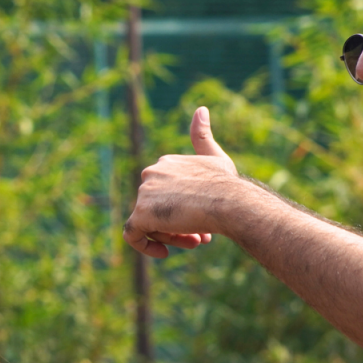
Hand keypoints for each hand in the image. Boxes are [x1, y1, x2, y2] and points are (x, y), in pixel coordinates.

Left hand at [123, 106, 241, 257]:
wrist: (229, 202)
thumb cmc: (227, 184)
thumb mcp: (216, 157)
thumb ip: (203, 136)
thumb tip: (200, 109)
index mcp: (164, 163)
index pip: (166, 194)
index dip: (183, 209)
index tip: (202, 222)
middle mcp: (150, 174)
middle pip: (158, 210)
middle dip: (179, 224)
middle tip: (201, 236)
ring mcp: (143, 194)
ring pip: (150, 224)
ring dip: (173, 235)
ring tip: (197, 239)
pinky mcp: (140, 214)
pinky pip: (132, 235)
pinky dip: (145, 246)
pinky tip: (164, 254)